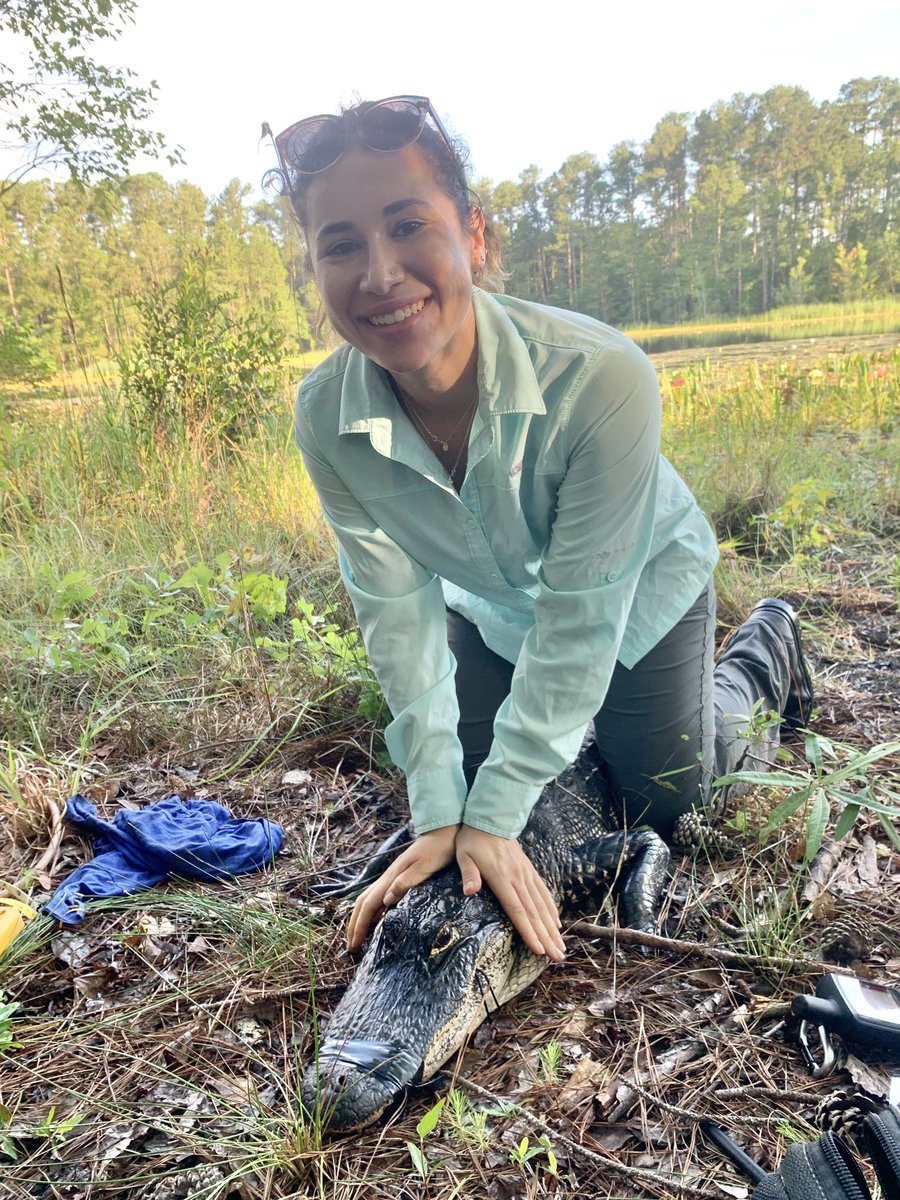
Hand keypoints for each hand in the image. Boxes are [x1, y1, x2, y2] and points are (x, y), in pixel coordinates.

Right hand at [346, 824, 458, 951]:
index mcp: (391, 877)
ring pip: (367, 900)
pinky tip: (376, 920)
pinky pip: (377, 898)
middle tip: (351, 947)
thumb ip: (405, 882)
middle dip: (354, 925)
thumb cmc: (437, 851)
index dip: (360, 925)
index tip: (354, 945)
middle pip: (362, 903)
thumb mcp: (424, 867)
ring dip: (360, 919)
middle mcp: (387, 878)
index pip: (369, 904)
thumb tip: (385, 901)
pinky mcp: (397, 878)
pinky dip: (371, 912)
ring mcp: (391, 877)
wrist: (442, 833)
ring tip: (358, 937)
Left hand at [454, 826, 564, 960]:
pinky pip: (543, 891)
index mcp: (502, 879)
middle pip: (534, 913)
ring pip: (542, 905)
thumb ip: (469, 874)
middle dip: (546, 937)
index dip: (528, 931)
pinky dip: (551, 908)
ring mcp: (526, 874)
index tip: (538, 949)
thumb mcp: (464, 855)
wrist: (491, 818)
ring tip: (561, 947)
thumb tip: (469, 891)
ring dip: (552, 928)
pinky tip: (556, 922)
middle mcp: (518, 879)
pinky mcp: (529, 870)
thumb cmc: (473, 839)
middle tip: (557, 957)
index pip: (517, 910)